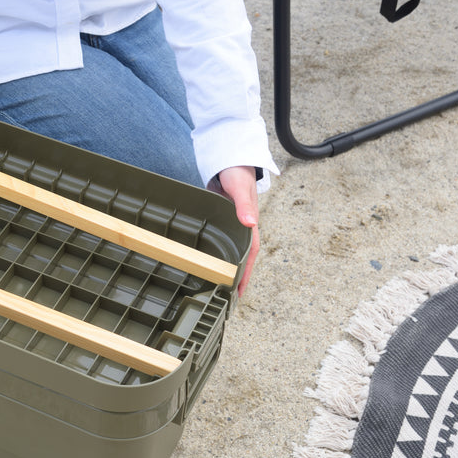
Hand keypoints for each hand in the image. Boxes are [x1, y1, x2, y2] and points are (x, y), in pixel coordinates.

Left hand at [215, 166, 258, 295]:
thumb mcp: (239, 189)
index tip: (240, 292)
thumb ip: (244, 206)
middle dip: (236, 278)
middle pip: (241, 257)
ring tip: (217, 285)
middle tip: (227, 298)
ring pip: (230, 250)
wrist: (231, 159)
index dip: (245, 274)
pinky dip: (216, 252)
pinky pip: (221, 241)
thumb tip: (251, 223)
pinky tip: (206, 260)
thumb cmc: (237, 173)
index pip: (249, 255)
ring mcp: (232, 225)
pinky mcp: (222, 220)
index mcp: (249, 225)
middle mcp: (242, 228)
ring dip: (225, 267)